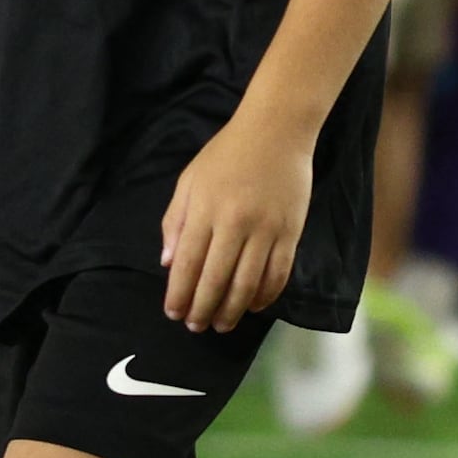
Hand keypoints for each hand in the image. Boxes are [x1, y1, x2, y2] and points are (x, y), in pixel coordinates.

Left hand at [158, 116, 311, 332]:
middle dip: (203, 309)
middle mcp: (235, 222)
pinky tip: (253, 306)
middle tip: (195, 327)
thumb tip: (167, 262)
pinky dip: (265, 295)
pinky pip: (278, 274)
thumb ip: (175, 221)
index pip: (187, 263)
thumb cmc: (226, 154)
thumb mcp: (190, 180)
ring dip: (232, 310)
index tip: (173, 313)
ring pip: (247, 283)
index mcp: (205, 209)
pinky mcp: (290, 232)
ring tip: (221, 325)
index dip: (179, 293)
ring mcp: (266, 229)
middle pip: (216, 279)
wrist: (276, 131)